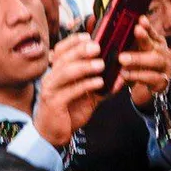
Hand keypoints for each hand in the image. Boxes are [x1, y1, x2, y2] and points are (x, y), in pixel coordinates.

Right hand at [33, 33, 104, 147]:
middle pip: (63, 57)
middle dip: (81, 50)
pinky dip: (85, 85)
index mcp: (57, 71)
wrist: (54, 133)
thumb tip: (120, 77)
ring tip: (101, 64)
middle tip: (98, 47)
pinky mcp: (54, 102)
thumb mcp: (87, 95)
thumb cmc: (69, 110)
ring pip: (65, 72)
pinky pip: (70, 90)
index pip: (61, 50)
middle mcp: (51, 77)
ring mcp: (51, 89)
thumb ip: (102, 85)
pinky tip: (99, 82)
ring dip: (84, 66)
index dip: (73, 41)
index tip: (89, 36)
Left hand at [117, 16, 170, 108]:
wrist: (150, 87)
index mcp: (156, 42)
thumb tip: (96, 22)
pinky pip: (151, 78)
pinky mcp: (162, 81)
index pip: (152, 31)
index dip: (147, 26)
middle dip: (144, 38)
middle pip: (154, 44)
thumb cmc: (139, 66)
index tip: (140, 20)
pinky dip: (137, 76)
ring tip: (122, 59)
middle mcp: (163, 52)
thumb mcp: (131, 51)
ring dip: (138, 59)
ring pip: (154, 61)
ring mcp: (164, 67)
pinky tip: (125, 75)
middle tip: (135, 32)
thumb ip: (119, 39)